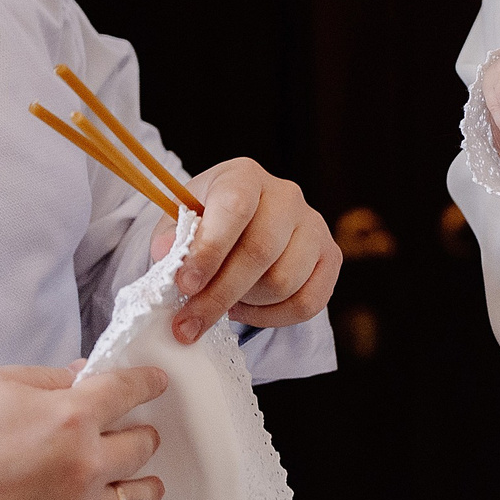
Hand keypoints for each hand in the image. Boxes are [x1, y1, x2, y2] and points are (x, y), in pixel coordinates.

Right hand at [0, 363, 170, 499]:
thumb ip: (45, 378)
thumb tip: (84, 375)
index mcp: (71, 417)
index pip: (130, 391)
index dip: (147, 384)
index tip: (156, 384)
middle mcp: (86, 464)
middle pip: (143, 445)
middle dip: (141, 434)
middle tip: (134, 435)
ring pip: (140, 496)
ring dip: (140, 484)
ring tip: (135, 482)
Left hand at [158, 159, 340, 341]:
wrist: (245, 224)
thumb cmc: (208, 221)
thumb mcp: (180, 220)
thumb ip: (170, 237)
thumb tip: (168, 257)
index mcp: (245, 176)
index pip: (235, 208)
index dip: (210, 250)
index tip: (185, 285)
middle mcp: (287, 196)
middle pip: (260, 252)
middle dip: (220, 294)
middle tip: (189, 322)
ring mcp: (314, 225)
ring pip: (284, 281)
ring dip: (246, 304)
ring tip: (224, 302)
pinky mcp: (330, 256)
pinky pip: (308, 302)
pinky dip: (273, 318)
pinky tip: (248, 310)